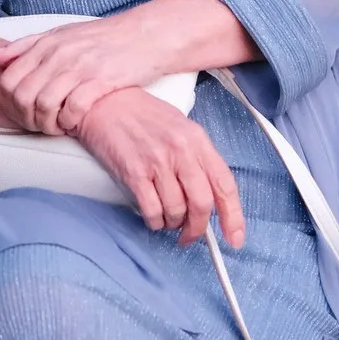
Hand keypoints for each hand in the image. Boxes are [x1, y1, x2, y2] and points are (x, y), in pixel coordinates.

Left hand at [0, 13, 164, 136]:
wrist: (145, 35)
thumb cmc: (103, 38)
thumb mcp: (61, 34)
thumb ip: (26, 46)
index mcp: (46, 44)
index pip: (8, 80)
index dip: (9, 105)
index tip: (22, 114)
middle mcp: (59, 54)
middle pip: (23, 96)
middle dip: (26, 119)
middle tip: (38, 126)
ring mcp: (80, 66)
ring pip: (44, 104)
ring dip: (47, 124)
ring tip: (56, 127)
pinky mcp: (101, 80)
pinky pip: (73, 108)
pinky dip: (69, 122)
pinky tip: (74, 123)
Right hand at [69, 89, 243, 249]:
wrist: (103, 102)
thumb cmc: (141, 114)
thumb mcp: (180, 127)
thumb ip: (197, 158)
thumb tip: (210, 195)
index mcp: (197, 140)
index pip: (225, 184)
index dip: (233, 216)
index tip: (235, 237)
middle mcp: (181, 151)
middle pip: (202, 204)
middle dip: (198, 228)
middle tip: (191, 234)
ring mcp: (157, 163)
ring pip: (176, 211)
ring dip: (173, 223)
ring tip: (167, 218)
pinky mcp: (134, 173)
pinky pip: (152, 211)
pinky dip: (155, 221)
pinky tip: (153, 216)